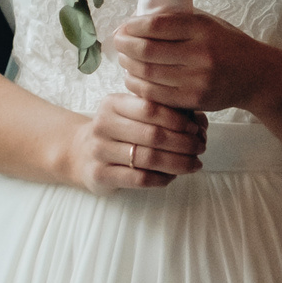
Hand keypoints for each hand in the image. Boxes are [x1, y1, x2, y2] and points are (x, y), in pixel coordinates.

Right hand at [62, 89, 206, 193]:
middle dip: (184, 142)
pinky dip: (161, 178)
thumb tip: (200, 121)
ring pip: (148, 158)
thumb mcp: (133, 114)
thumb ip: (164, 113)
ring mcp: (99, 151)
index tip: (196, 128)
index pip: (151, 108)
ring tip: (195, 163)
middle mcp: (103, 125)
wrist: (80, 153)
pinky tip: (173, 176)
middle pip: (152, 135)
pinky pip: (138, 179)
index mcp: (113, 103)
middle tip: (201, 147)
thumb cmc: (119, 131)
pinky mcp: (99, 175)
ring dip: (178, 162)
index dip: (178, 119)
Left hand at [109, 7, 280, 116]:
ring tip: (124, 60)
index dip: (133, 26)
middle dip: (125, 46)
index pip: (156, 25)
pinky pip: (155, 94)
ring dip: (128, 66)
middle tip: (117, 42)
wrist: (255, 75)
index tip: (124, 26)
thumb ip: (178, 20)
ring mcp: (196, 80)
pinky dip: (139, 85)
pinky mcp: (193, 101)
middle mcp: (200, 54)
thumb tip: (138, 20)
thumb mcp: (208, 23)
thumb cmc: (227, 44)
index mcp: (202, 28)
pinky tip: (134, 78)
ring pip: (147, 74)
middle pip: (147, 51)